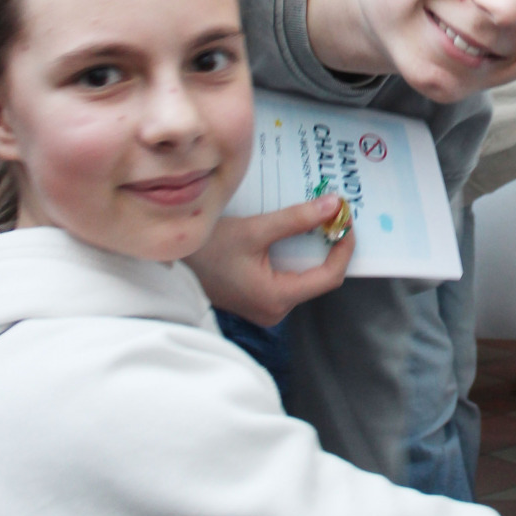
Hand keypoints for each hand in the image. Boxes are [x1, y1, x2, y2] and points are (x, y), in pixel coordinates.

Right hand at [186, 195, 355, 325]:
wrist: (168, 262)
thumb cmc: (206, 249)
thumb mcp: (254, 229)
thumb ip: (296, 219)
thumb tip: (333, 205)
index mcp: (277, 298)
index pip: (329, 277)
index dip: (344, 249)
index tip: (347, 222)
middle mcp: (275, 310)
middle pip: (319, 277)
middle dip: (330, 246)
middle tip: (336, 216)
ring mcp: (267, 307)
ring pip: (304, 276)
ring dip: (312, 249)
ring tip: (319, 220)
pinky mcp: (259, 299)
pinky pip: (288, 277)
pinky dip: (295, 255)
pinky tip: (296, 234)